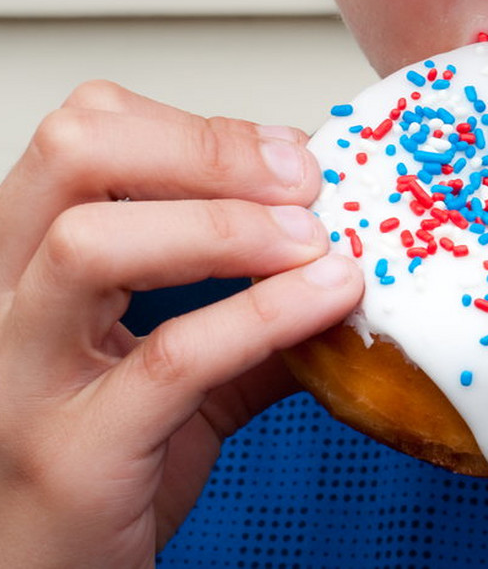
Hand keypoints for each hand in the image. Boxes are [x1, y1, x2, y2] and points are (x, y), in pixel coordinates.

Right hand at [0, 81, 362, 567]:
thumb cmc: (108, 467)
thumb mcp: (183, 368)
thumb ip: (252, 311)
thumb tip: (345, 260)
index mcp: (32, 262)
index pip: (83, 135)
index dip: (195, 130)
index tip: (288, 156)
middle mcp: (8, 301)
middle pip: (72, 156)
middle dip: (207, 151)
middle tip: (302, 181)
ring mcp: (24, 375)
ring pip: (92, 244)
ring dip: (227, 226)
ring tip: (314, 242)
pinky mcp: (71, 450)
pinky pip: (169, 358)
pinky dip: (261, 316)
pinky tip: (326, 300)